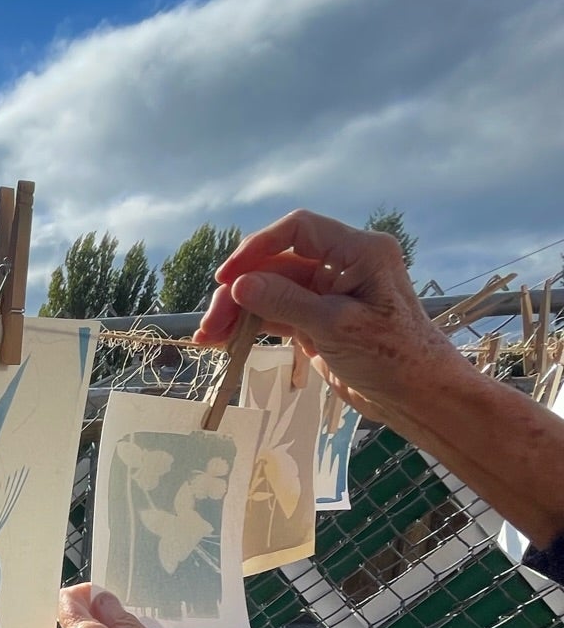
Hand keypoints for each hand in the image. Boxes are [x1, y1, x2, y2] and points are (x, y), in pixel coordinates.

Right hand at [195, 208, 463, 429]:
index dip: (258, 247)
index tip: (226, 277)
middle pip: (278, 263)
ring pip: (272, 290)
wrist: (418, 397)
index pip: (298, 231)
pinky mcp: (319, 321)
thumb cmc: (392, 357)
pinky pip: (277, 313)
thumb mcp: (336, 327)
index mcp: (358, 252)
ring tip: (209, 337)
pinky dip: (251, 324)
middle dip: (241, 290)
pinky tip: (225, 339)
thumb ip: (286, 302)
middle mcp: (343, 265)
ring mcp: (329, 294)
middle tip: (211, 323)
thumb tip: (238, 285)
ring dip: (239, 310)